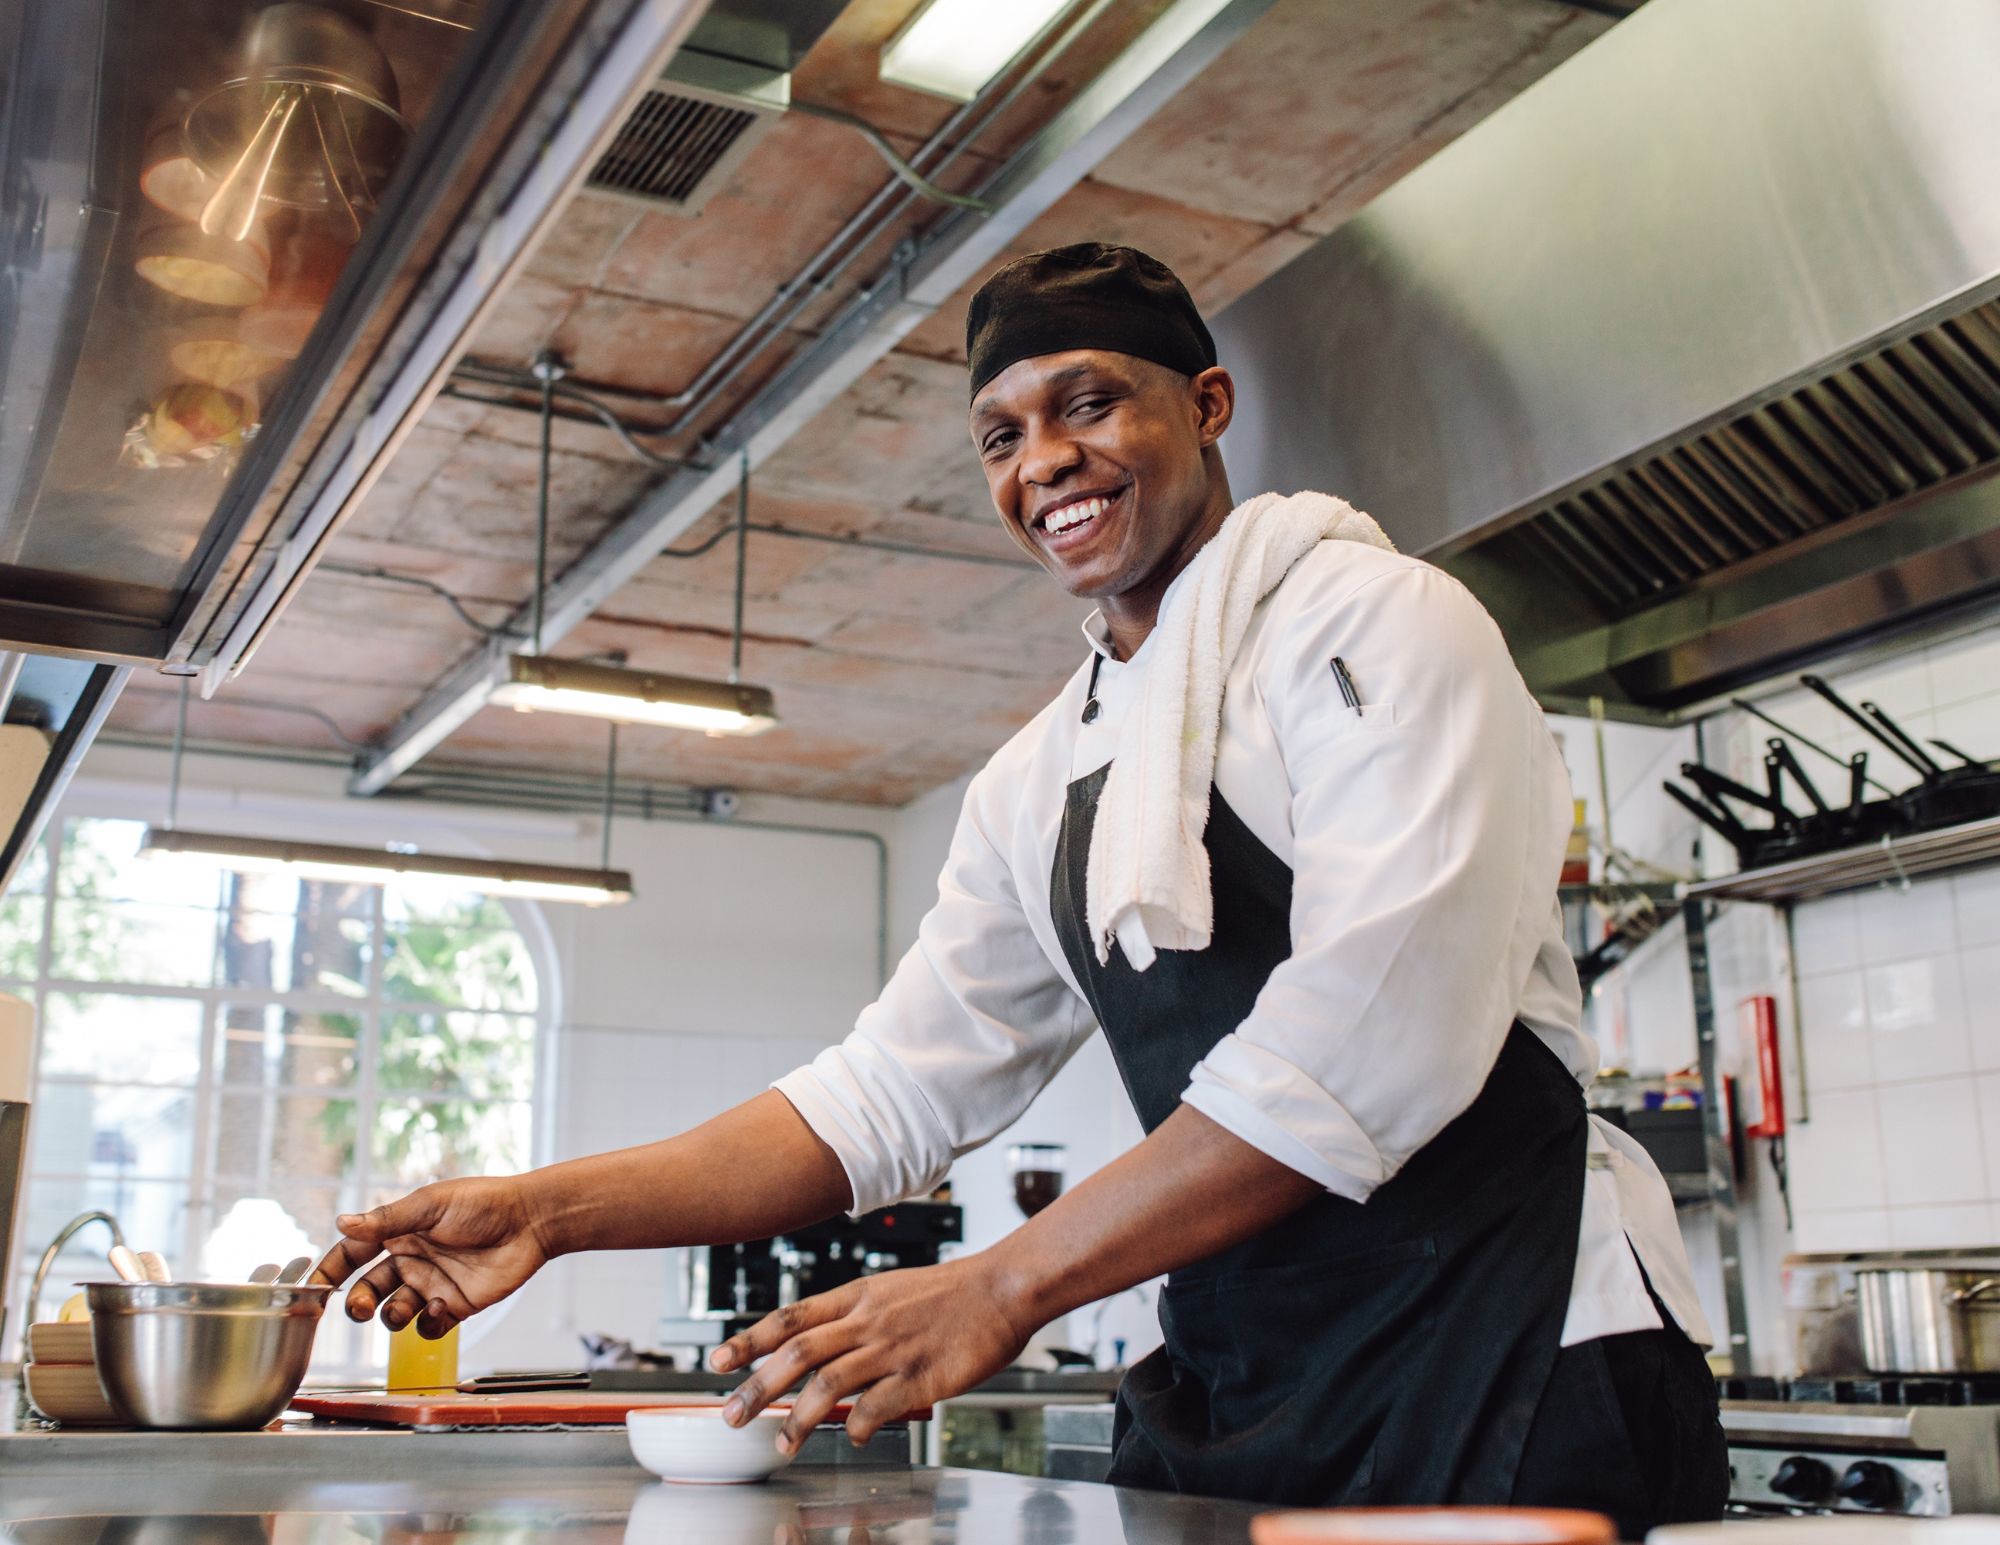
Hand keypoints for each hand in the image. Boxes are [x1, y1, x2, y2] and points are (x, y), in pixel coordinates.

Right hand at [313, 1176, 553, 1337]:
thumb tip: (342, 1222)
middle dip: (356, 1303)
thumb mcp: (431, 1205)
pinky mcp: (455, 1306)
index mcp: (399, 1233)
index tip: (313, 1290)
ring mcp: (431, 1284)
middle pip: (367, 1291)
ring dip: (391, 1315)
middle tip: (358, 1306)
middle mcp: (410, 1260)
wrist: (530, 1220)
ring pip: (393, 1314)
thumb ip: (387, 1220)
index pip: (352, 1254)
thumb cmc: (482, 1203)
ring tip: (405, 1305)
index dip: (330, 1271)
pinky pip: (428, 1328)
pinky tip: (441, 1306)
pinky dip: (428, 1325)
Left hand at [709, 1255, 1033, 1454]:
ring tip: (782, 1442)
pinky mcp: (921, 1375)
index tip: (717, 1361)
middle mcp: (868, 1320)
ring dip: (797, 1417)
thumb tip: (820, 1349)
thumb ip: (855, 1318)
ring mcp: (893, 1348)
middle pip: (798, 1353)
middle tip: (732, 1414)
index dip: (749, 1340)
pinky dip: (854, 1425)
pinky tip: (848, 1437)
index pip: (790, 1318)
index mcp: (858, 1296)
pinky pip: (876, 1406)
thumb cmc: (951, 1293)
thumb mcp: (892, 1290)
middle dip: (757, 1386)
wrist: (1003, 1288)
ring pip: (829, 1383)